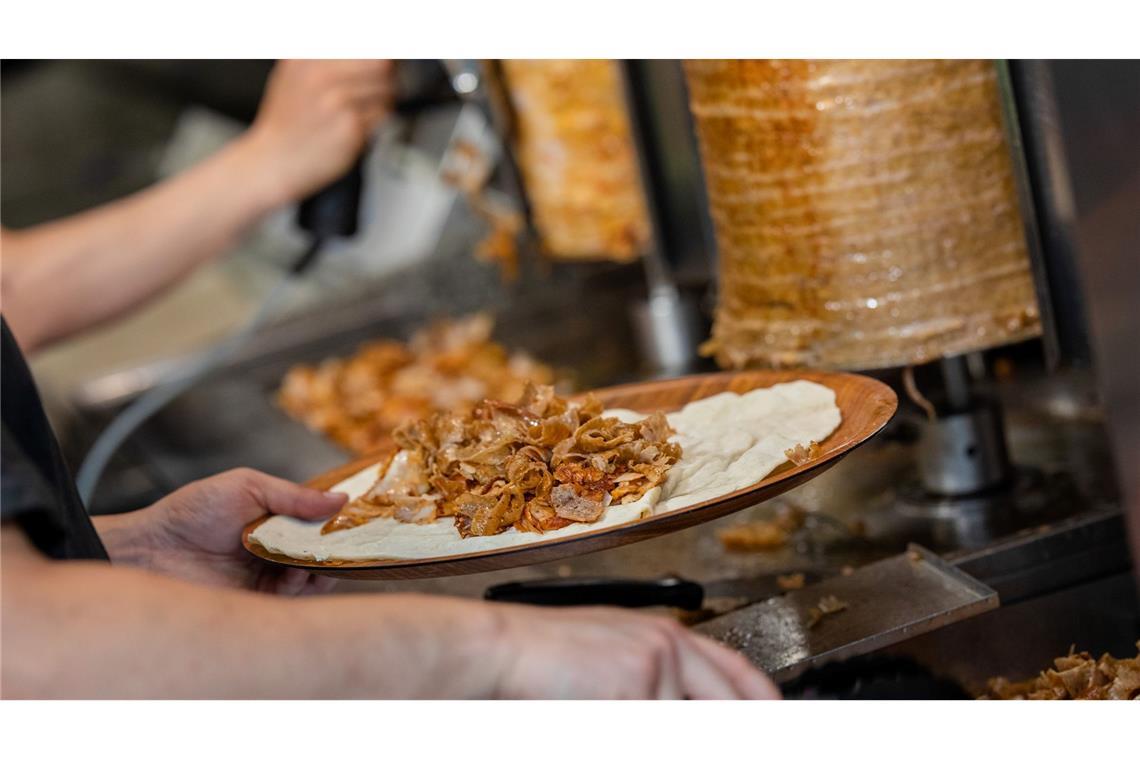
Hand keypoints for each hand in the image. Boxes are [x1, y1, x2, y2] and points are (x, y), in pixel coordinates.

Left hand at [98, 468, 345, 593]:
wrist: (151, 550)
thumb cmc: (192, 512)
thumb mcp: (247, 487)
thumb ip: (294, 495)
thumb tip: (341, 499)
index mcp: (276, 519)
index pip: (319, 522)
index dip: (339, 521)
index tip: (360, 518)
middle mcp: (277, 549)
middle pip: (321, 552)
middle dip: (337, 548)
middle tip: (346, 542)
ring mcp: (269, 576)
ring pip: (313, 577)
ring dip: (321, 567)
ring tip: (316, 557)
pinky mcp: (257, 602)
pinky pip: (291, 600)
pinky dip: (301, 587)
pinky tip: (296, 574)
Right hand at [241, 59, 394, 204]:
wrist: (274, 160)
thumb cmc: (287, 122)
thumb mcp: (293, 73)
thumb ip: (324, 57)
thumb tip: (370, 49)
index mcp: (307, 57)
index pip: (364, 45)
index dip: (379, 55)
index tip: (382, 63)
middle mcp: (321, 75)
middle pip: (381, 63)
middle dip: (386, 76)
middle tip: (378, 86)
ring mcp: (337, 101)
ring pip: (386, 90)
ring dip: (383, 100)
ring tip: (361, 110)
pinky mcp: (350, 127)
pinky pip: (382, 116)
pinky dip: (376, 121)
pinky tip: (356, 127)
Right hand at [488, 604, 779, 698]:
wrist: (505, 649)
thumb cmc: (550, 655)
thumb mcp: (617, 655)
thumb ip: (662, 680)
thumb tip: (696, 704)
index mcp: (667, 635)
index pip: (739, 673)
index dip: (765, 703)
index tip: (777, 718)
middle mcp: (670, 646)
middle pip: (732, 704)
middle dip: (735, 727)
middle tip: (724, 728)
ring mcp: (656, 668)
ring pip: (691, 723)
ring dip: (651, 719)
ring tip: (611, 700)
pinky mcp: (637, 688)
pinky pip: (653, 727)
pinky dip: (627, 725)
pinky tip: (599, 707)